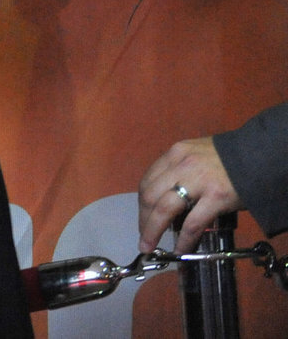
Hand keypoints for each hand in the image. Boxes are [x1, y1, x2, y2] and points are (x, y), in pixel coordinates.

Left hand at [138, 136, 241, 252]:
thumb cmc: (229, 159)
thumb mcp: (196, 155)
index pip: (147, 180)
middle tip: (144, 237)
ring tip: (150, 246)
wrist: (261, 156)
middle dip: (143, 220)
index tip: (143, 217)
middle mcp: (181, 165)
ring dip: (152, 231)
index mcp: (175, 154)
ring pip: (164, 209)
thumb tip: (168, 197)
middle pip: (149, 196)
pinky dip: (183, 239)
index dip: (142, 203)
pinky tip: (180, 249)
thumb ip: (180, 171)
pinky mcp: (216, 197)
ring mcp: (198, 181)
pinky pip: (193, 223)